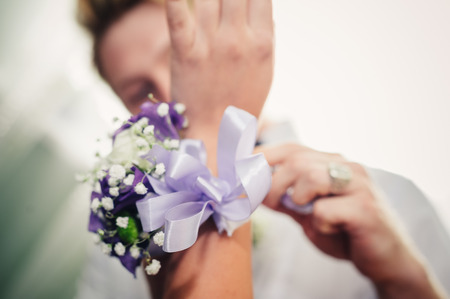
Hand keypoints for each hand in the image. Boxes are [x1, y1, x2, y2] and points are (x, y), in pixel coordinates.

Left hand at [166, 0, 273, 127]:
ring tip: (208, 2)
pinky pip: (177, 14)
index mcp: (262, 44)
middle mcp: (238, 40)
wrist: (215, 134)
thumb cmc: (242, 104)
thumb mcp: (265, 71)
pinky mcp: (184, 52)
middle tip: (224, 2)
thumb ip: (264, 37)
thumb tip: (263, 9)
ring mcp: (210, 45)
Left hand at [257, 143, 444, 297]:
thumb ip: (287, 200)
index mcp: (333, 163)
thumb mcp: (310, 215)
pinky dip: (319, 223)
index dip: (263, 157)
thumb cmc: (346, 234)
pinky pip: (324, 209)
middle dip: (273, 185)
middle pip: (295, 161)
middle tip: (270, 204)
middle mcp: (347, 167)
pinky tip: (332, 229)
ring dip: (297, 200)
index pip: (292, 148)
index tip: (243, 171)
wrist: (388, 260)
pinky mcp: (365, 207)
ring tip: (306, 214)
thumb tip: (255, 189)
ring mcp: (359, 184)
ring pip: (309, 176)